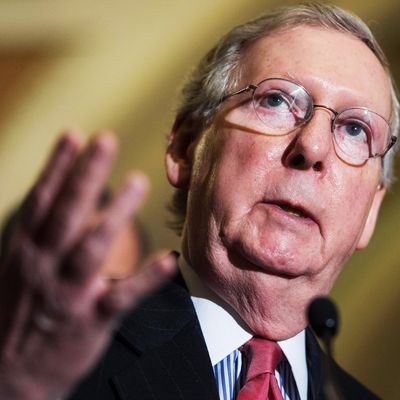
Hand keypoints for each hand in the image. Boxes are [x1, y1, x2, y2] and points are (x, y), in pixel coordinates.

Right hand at [0, 132, 175, 399]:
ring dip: (115, 214)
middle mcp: (45, 266)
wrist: (9, 374)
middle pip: (67, 213)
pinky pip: (122, 297)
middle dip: (85, 175)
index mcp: (28, 250)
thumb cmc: (22, 308)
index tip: (74, 134)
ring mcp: (69, 293)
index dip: (57, 166)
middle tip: (105, 139)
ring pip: (92, 248)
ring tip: (137, 181)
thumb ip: (44, 230)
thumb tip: (67, 189)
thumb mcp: (21, 266)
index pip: (43, 200)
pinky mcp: (92, 320)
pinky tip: (167, 259)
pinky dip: (145, 278)